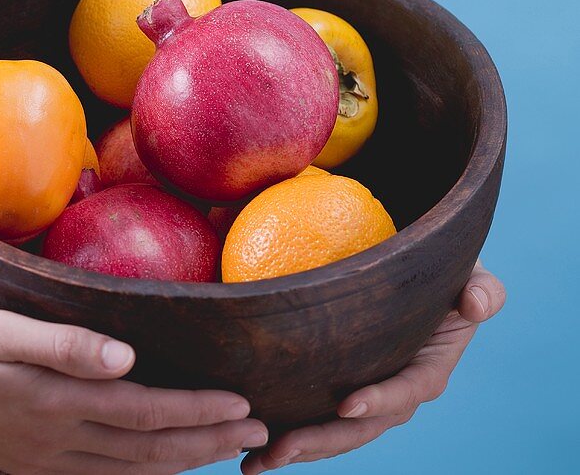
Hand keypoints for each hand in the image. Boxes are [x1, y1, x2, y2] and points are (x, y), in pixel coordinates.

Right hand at [0, 305, 268, 473]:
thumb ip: (64, 345)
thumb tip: (128, 357)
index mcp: (53, 402)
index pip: (145, 412)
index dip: (198, 411)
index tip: (244, 404)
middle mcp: (54, 440)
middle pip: (147, 451)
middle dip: (206, 443)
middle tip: (258, 435)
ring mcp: (40, 459)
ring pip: (128, 470)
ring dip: (181, 461)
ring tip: (222, 450)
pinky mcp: (26, 463)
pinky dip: (138, 473)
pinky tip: (153, 465)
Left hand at [241, 261, 505, 472]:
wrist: (405, 270)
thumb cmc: (437, 267)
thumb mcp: (470, 273)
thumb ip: (480, 288)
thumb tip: (477, 303)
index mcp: (427, 368)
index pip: (408, 391)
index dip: (381, 401)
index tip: (347, 405)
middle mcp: (394, 391)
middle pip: (359, 427)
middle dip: (320, 441)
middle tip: (278, 449)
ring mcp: (362, 395)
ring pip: (330, 433)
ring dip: (293, 450)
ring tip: (254, 462)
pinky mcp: (331, 391)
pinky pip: (308, 416)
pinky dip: (280, 432)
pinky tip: (242, 446)